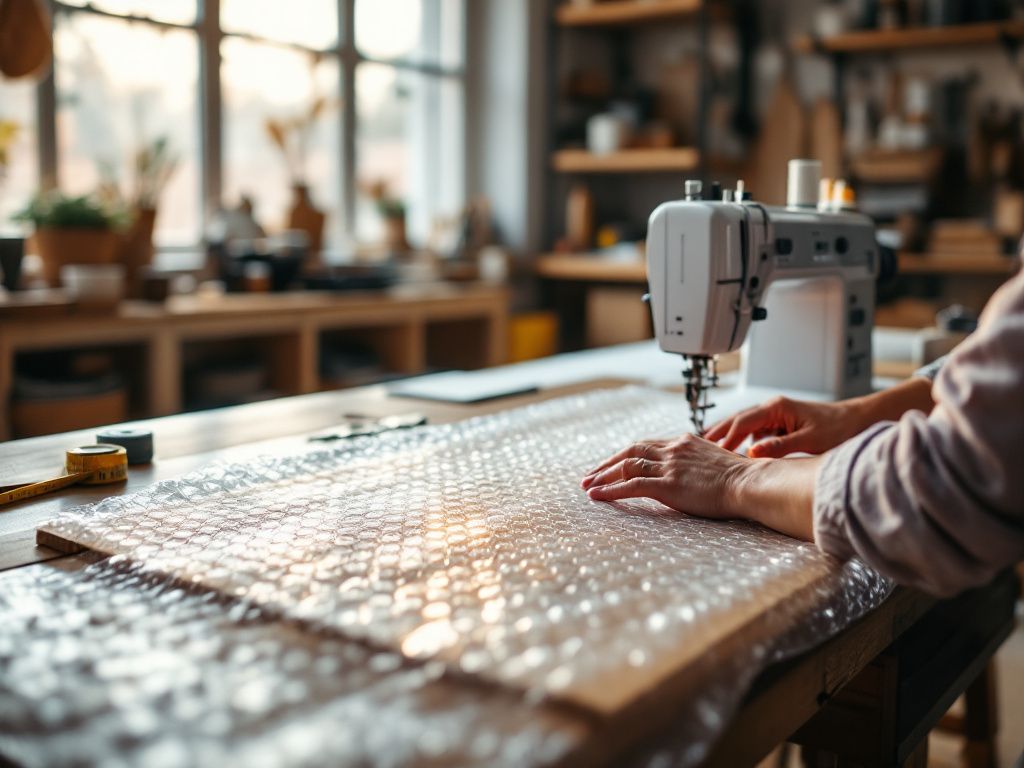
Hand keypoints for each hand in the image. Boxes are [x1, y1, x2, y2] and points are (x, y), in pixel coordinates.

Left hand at [582, 435, 820, 540]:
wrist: (751, 482)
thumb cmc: (741, 478)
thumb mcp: (715, 462)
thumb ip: (697, 463)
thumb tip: (694, 473)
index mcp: (683, 442)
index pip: (646, 445)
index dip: (625, 455)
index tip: (611, 465)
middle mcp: (673, 449)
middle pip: (630, 451)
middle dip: (606, 464)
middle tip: (589, 475)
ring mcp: (669, 466)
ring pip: (626, 466)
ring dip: (603, 477)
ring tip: (587, 486)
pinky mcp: (668, 484)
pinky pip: (631, 485)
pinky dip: (610, 490)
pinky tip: (597, 496)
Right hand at [704, 396, 866, 458]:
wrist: (857, 421)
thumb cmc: (838, 428)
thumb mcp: (809, 440)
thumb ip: (780, 446)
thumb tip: (752, 453)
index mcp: (777, 407)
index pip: (743, 422)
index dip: (727, 438)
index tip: (713, 452)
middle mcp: (772, 408)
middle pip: (737, 420)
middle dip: (717, 432)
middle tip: (697, 444)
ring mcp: (775, 416)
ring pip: (744, 425)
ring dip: (727, 435)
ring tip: (707, 447)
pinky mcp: (779, 425)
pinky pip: (754, 432)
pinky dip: (741, 440)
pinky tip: (733, 451)